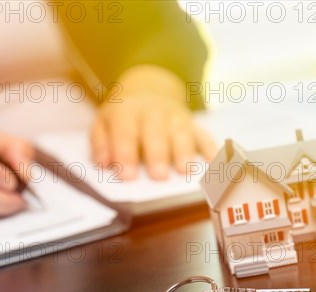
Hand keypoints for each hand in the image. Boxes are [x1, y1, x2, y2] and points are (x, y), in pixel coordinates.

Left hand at [91, 65, 216, 179]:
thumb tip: (103, 163)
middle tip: (158, 176)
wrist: (148, 89)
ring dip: (184, 151)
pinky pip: (203, 134)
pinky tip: (214, 160)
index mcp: (126, 111)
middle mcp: (152, 111)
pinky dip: (210, 147)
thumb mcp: (103, 123)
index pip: (125, 133)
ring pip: (181, 133)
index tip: (127, 176)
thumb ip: (101, 143)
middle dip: (158, 155)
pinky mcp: (192, 122)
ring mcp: (175, 115)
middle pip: (156, 133)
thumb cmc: (122, 116)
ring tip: (184, 170)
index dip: (126, 154)